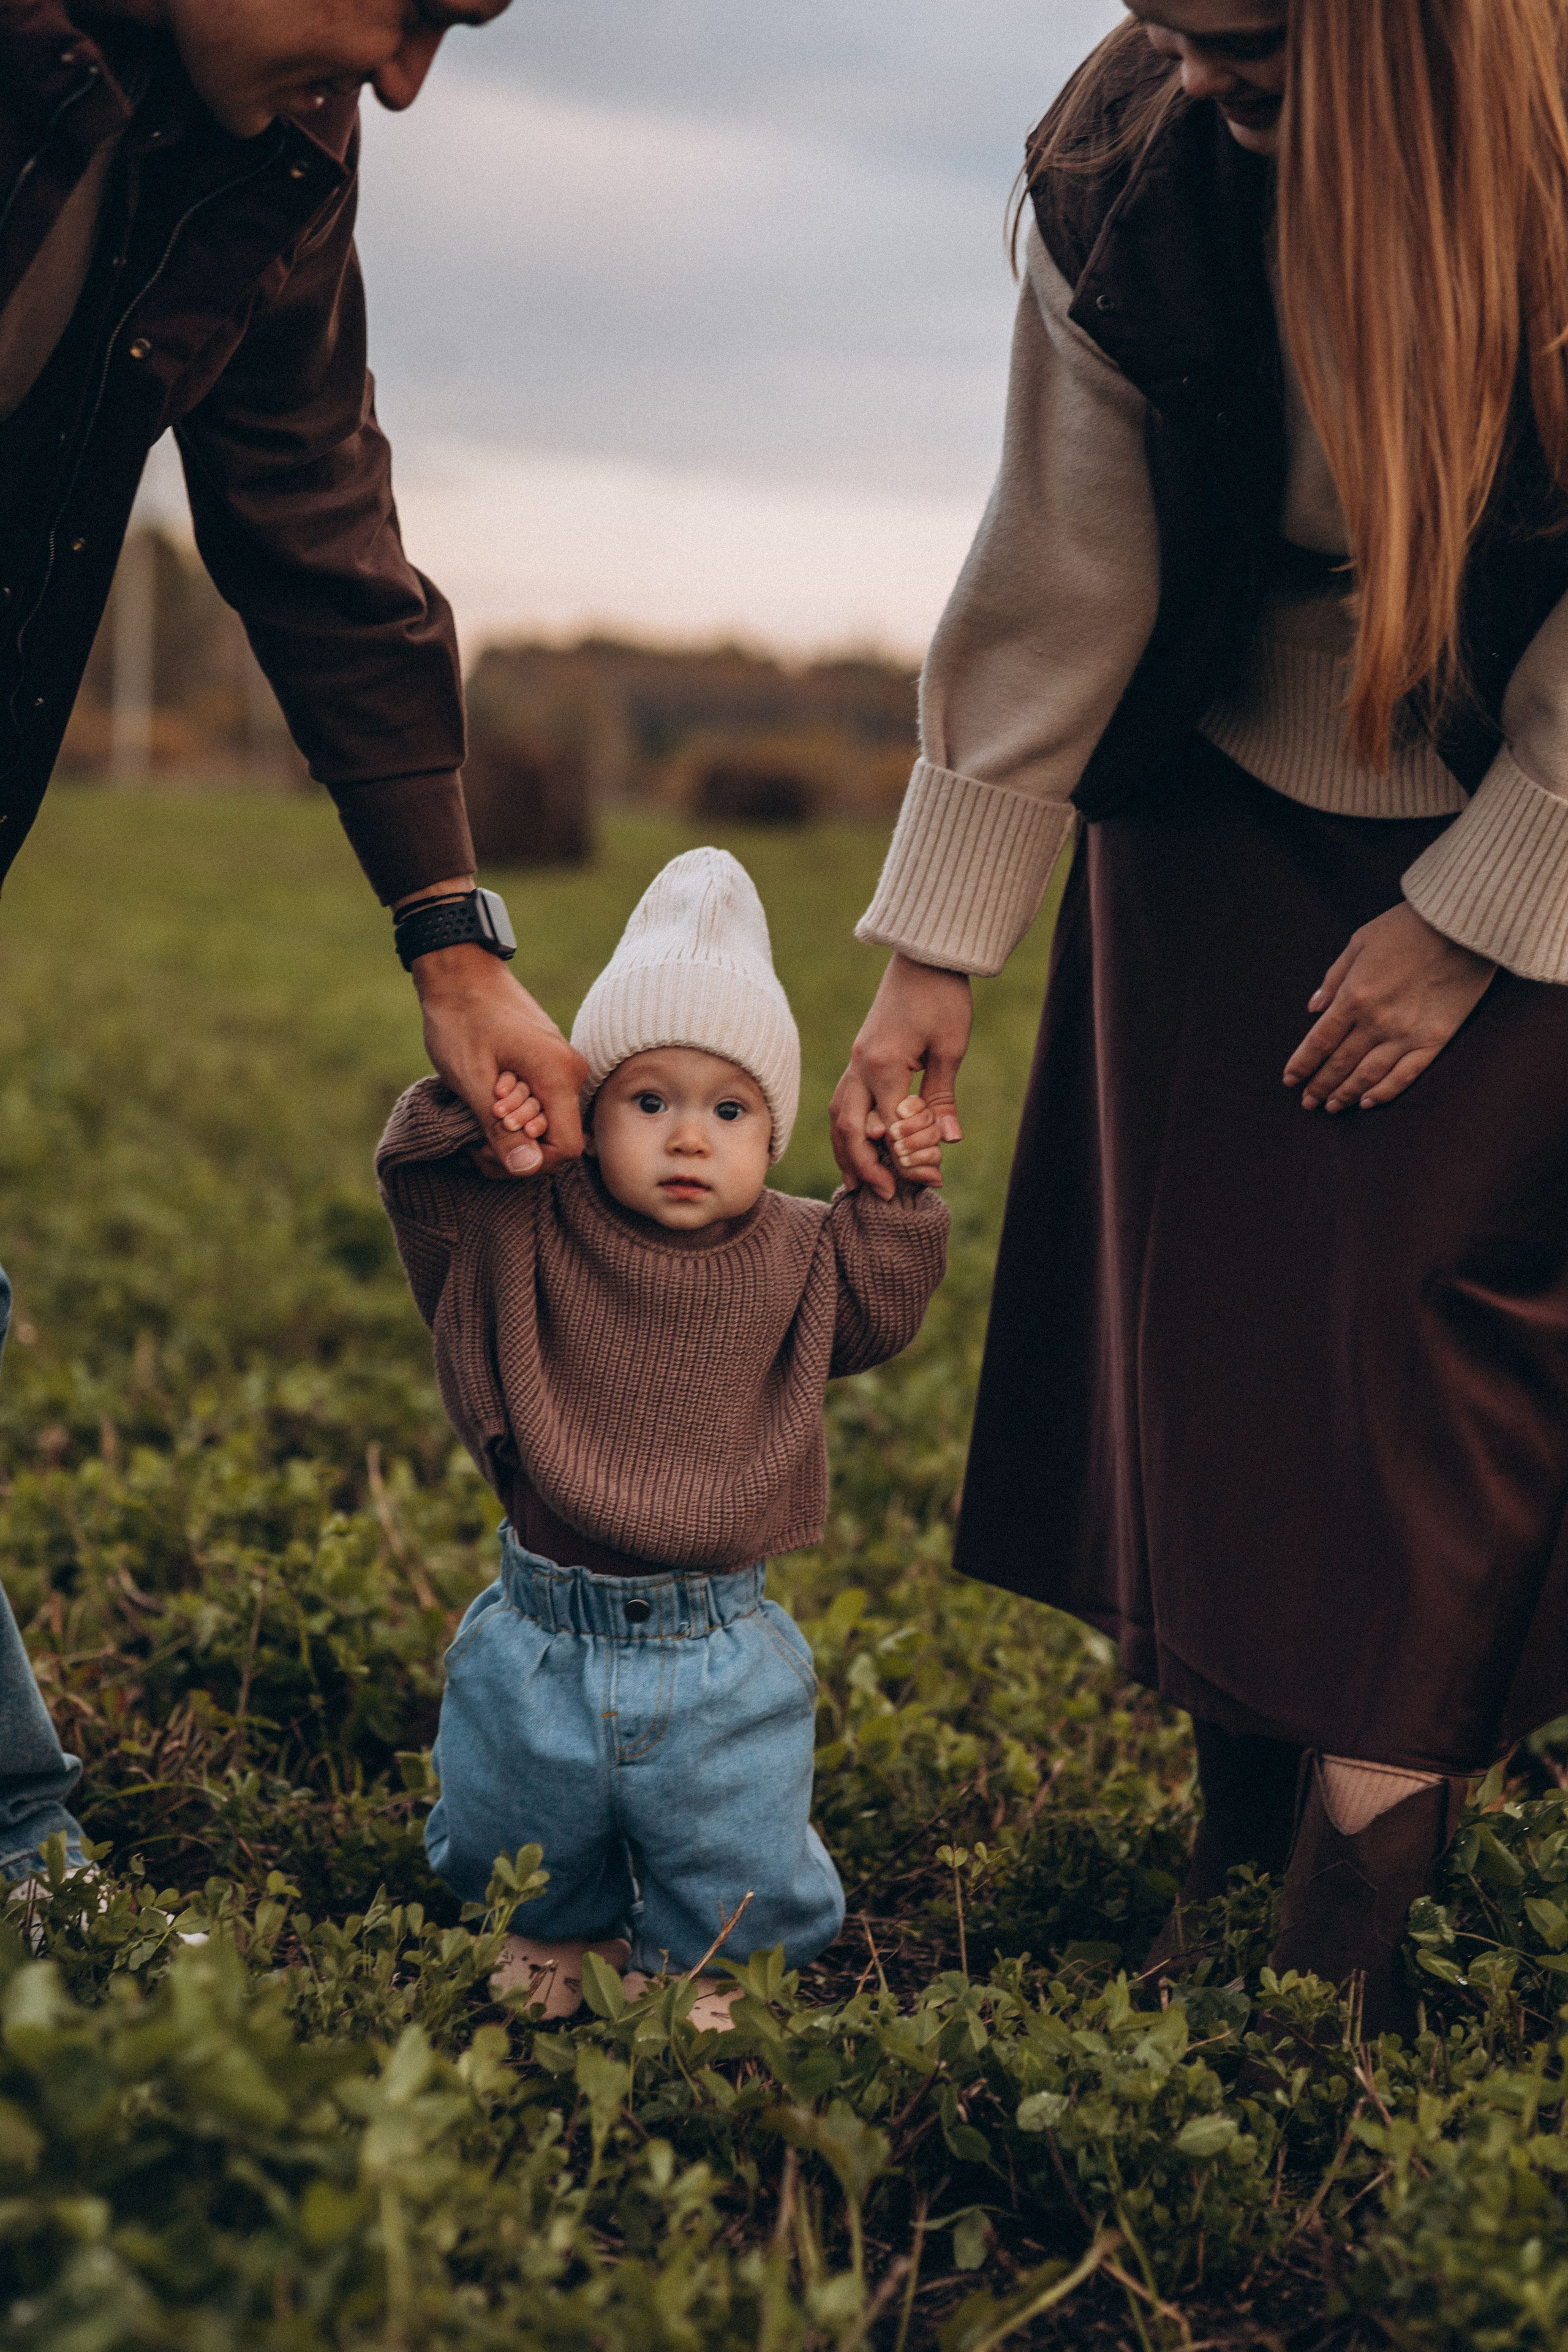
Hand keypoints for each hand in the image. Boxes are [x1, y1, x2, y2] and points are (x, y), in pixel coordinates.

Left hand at [413, 945, 586, 1173]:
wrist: (459, 970)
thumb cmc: (461, 1019)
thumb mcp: (471, 1079)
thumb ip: (499, 1127)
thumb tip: (526, 1169)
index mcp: (558, 1075)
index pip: (564, 1149)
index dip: (527, 1161)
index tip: (486, 1145)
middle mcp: (571, 1072)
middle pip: (555, 1137)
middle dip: (513, 1144)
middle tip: (471, 1128)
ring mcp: (563, 1065)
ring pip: (546, 1120)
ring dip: (510, 1125)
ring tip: (477, 1102)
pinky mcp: (550, 1061)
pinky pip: (542, 1101)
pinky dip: (514, 1108)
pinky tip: (486, 1093)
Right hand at [831, 952, 970, 1198]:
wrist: (923, 958)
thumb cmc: (942, 998)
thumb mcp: (950, 1047)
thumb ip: (942, 1095)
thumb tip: (947, 1140)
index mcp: (883, 1065)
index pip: (888, 1128)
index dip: (905, 1158)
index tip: (928, 1181)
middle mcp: (861, 1066)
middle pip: (851, 1129)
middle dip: (864, 1165)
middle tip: (883, 1195)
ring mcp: (856, 1061)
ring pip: (840, 1116)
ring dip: (847, 1151)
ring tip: (856, 1183)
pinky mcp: (860, 1057)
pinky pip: (845, 1101)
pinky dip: (847, 1129)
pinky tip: (858, 1145)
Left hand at [1283, 902, 1495, 1111]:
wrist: (1462, 925)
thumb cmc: (1408, 926)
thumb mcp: (1360, 941)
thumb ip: (1334, 977)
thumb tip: (1313, 1007)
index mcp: (1354, 996)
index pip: (1318, 1042)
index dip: (1301, 1064)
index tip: (1290, 1079)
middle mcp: (1376, 1022)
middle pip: (1339, 1063)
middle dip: (1319, 1086)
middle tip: (1307, 1102)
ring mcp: (1406, 1034)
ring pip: (1368, 1075)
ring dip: (1346, 1094)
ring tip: (1332, 1107)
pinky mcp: (1435, 1039)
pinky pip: (1405, 1074)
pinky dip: (1384, 1092)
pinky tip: (1368, 1102)